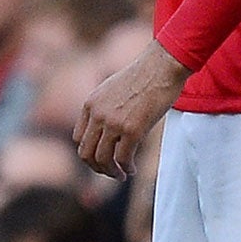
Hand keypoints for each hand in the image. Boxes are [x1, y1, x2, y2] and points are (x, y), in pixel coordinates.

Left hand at [76, 40, 189, 177]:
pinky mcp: (132, 129)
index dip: (89, 152)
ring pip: (102, 159)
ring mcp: (113, 123)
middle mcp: (97, 115)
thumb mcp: (114, 88)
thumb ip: (105, 106)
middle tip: (110, 172)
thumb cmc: (144, 76)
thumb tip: (110, 124)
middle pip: (85, 152)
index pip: (79, 138)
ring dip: (111, 171)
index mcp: (90, 104)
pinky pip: (123, 158)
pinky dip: (126, 168)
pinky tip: (132, 169)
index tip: (103, 157)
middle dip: (97, 167)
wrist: (161, 66)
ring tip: (122, 175)